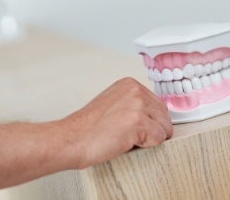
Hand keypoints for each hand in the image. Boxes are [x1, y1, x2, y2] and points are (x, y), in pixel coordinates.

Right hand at [0, 78, 172, 193]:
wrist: (63, 143)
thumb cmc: (85, 134)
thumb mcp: (111, 111)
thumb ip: (131, 107)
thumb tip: (156, 118)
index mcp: (128, 84)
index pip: (159, 104)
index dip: (156, 123)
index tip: (152, 131)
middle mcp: (133, 88)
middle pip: (165, 115)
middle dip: (155, 132)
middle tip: (130, 139)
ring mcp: (134, 101)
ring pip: (164, 128)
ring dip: (150, 141)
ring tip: (123, 142)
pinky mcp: (134, 119)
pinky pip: (157, 137)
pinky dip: (146, 146)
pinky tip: (125, 144)